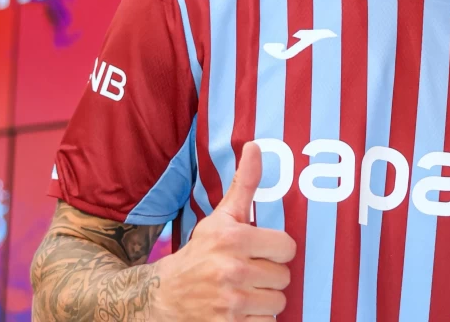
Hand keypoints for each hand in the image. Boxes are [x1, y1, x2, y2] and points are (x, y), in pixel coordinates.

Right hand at [149, 142, 296, 319]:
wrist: (161, 297)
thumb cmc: (198, 253)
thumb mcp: (220, 218)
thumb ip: (244, 184)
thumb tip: (255, 145)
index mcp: (233, 239)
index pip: (287, 247)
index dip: (276, 250)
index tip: (260, 251)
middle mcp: (232, 270)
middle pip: (284, 277)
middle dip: (269, 276)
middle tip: (248, 273)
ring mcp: (230, 302)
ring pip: (278, 303)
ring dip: (264, 300)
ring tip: (244, 292)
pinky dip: (256, 320)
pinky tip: (239, 311)